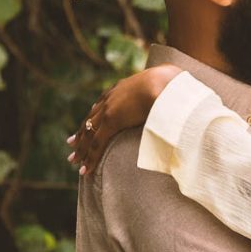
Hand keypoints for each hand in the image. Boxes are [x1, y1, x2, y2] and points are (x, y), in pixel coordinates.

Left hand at [67, 63, 181, 175]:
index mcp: (121, 88)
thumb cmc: (172, 84)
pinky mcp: (112, 121)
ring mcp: (109, 109)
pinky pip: (96, 143)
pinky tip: (84, 169)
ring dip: (81, 149)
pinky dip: (89, 157)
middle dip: (81, 133)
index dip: (94, 116)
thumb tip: (178, 102)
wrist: (166, 82)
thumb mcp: (165, 89)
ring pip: (89, 133)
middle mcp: (111, 97)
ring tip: (74, 161)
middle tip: (72, 144)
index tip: (88, 125)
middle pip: (91, 119)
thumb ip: (166, 96)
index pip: (102, 105)